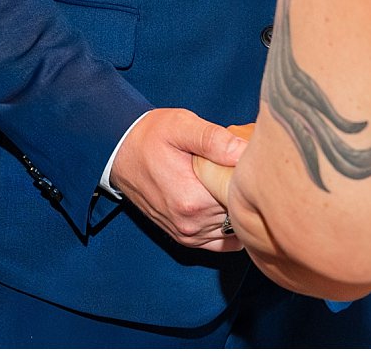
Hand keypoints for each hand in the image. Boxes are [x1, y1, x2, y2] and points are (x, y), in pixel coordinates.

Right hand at [108, 108, 250, 251]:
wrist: (120, 152)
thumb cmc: (151, 137)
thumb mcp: (181, 126)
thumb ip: (214, 139)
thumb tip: (245, 151)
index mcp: (193, 199)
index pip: (243, 195)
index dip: (250, 176)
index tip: (247, 160)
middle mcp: (191, 224)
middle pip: (240, 213)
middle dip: (244, 193)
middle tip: (240, 168)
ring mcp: (188, 236)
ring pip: (233, 230)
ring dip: (238, 211)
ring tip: (230, 183)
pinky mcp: (185, 239)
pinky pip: (222, 243)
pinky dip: (231, 229)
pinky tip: (229, 206)